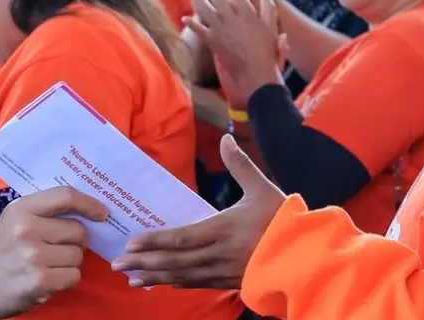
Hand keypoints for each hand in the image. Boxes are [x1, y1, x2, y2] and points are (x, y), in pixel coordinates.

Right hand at [0, 186, 107, 319]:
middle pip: (78, 230)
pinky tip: (47, 280)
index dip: (89, 203)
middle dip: (74, 242)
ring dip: (69, 263)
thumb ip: (43, 212)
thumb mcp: (14, 221)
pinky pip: (73, 276)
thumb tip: (87, 210)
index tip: (102, 213)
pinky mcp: (40, 281)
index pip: (65, 196)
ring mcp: (33, 256)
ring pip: (77, 256)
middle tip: (55, 250)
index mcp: (21, 208)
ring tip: (46, 266)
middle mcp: (27, 229)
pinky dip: (65, 280)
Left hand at [112, 135, 284, 288]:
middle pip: (175, 260)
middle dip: (145, 262)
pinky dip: (178, 283)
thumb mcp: (262, 189)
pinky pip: (198, 283)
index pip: (181, 238)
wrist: (306, 256)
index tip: (132, 243)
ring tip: (132, 278)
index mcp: (223, 229)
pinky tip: (165, 282)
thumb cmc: (283, 221)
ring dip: (155, 276)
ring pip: (182, 276)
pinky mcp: (229, 281)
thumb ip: (240, 165)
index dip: (155, 241)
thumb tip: (226, 139)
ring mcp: (223, 271)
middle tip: (117, 263)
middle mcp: (218, 254)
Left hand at [185, 0, 284, 106]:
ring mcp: (219, 29)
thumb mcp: (272, 28)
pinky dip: (191, 23)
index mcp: (246, 12)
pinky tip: (185, 17)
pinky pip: (198, 30)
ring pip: (203, 8)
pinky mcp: (211, 41)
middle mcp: (230, 17)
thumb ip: (268, 10)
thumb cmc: (266, 51)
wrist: (255, 73)